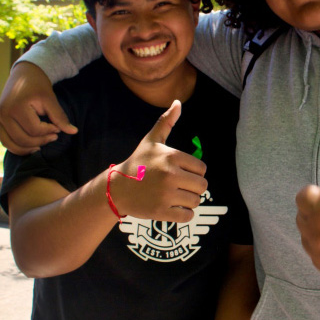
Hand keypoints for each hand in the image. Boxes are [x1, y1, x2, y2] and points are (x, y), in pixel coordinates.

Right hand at [0, 62, 77, 154]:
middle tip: (53, 136)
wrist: (23, 74)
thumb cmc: (38, 85)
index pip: (35, 130)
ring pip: (12, 144)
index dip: (49, 131)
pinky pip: (6, 141)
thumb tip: (74, 132)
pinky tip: (31, 146)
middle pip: (23, 139)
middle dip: (41, 141)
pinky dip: (17, 147)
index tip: (58, 127)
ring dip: (28, 149)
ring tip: (42, 144)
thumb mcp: (50, 99)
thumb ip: (60, 117)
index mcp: (16, 107)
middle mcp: (4, 114)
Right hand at [110, 100, 207, 222]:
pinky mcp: (161, 212)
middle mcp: (170, 175)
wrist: (117, 188)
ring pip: (196, 201)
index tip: (181, 173)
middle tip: (179, 187)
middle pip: (202, 186)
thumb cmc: (137, 163)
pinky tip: (173, 208)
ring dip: (188, 201)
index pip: (202, 169)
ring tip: (175, 196)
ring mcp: (166, 194)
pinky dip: (183, 214)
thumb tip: (177, 102)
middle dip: (193, 188)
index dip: (194, 172)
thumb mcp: (151, 141)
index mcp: (172, 157)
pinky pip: (187, 216)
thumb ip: (166, 122)